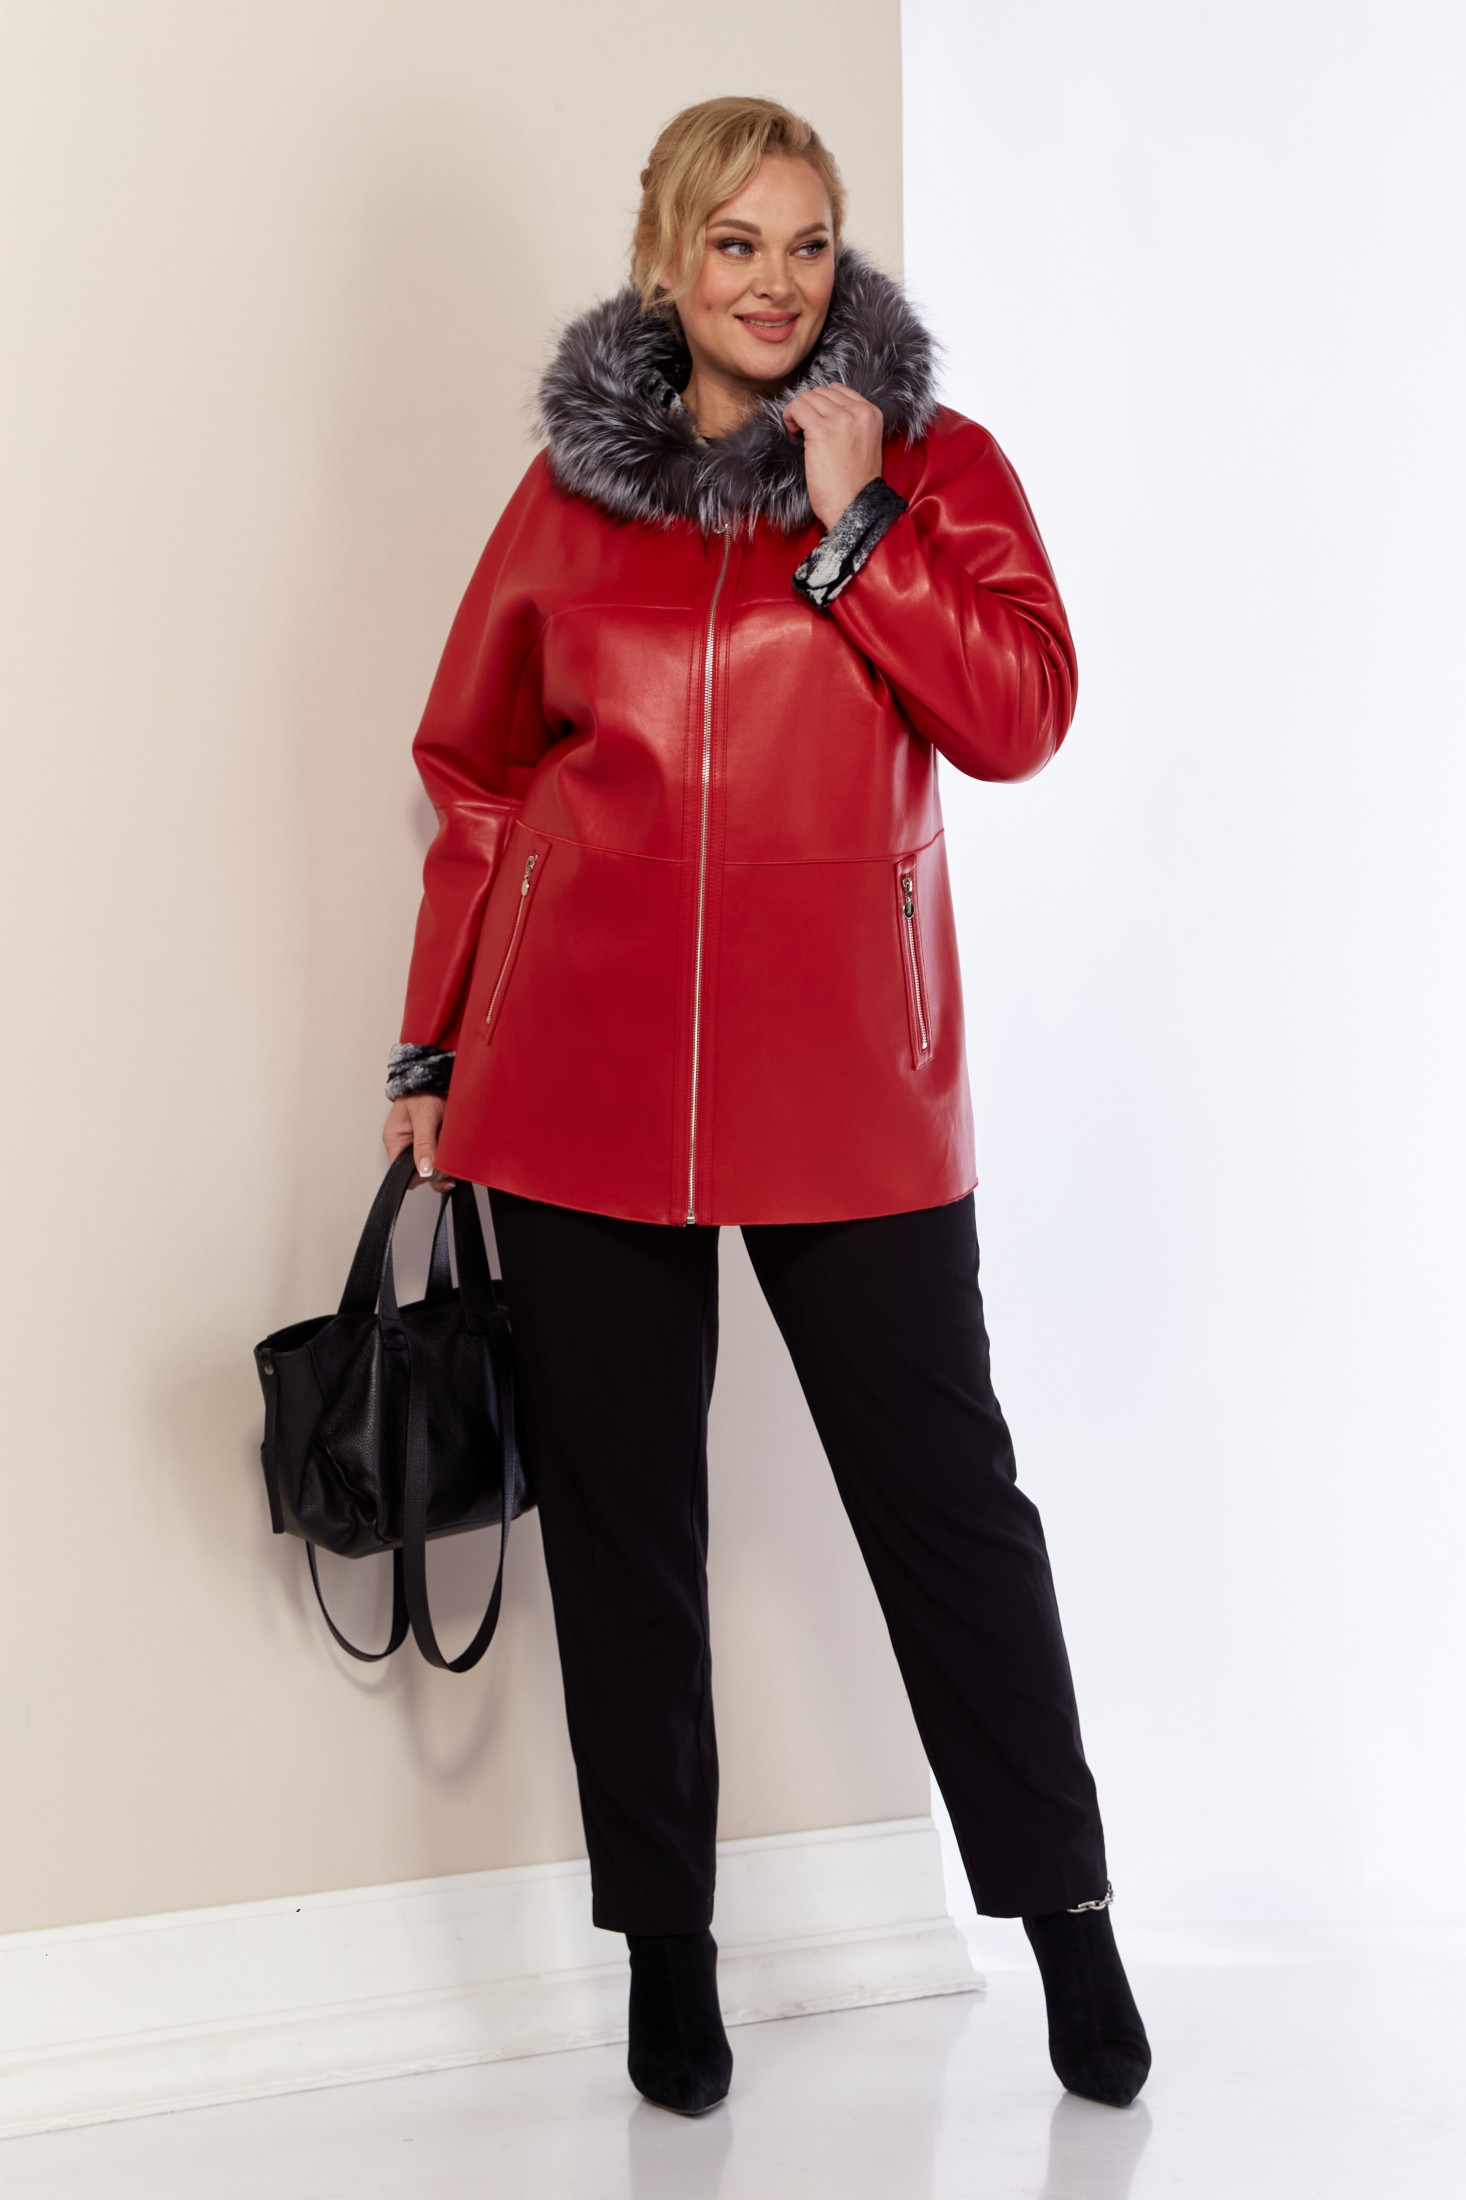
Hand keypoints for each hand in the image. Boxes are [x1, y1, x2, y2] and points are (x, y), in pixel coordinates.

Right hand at [383, 1092, 454, 1190]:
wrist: (435, 1075)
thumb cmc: (422, 1090)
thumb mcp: (423, 1116)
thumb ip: (424, 1143)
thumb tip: (425, 1169)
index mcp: (396, 1142)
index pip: (404, 1173)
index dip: (421, 1175)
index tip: (436, 1169)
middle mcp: (408, 1146)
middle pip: (422, 1173)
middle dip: (437, 1170)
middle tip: (449, 1158)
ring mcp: (422, 1146)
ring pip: (435, 1167)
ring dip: (447, 1162)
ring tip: (454, 1149)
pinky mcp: (436, 1142)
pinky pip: (444, 1157)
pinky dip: (452, 1155)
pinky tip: (456, 1147)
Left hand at [780, 382, 885, 530]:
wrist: (855, 506)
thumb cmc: (855, 484)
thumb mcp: (865, 443)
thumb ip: (852, 423)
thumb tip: (823, 409)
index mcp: (871, 413)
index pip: (837, 390)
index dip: (821, 404)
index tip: (815, 423)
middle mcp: (858, 411)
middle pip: (820, 392)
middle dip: (808, 408)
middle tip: (803, 431)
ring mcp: (840, 419)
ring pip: (807, 397)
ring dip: (797, 413)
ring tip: (798, 435)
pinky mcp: (822, 430)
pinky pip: (797, 408)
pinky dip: (789, 418)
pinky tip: (793, 436)